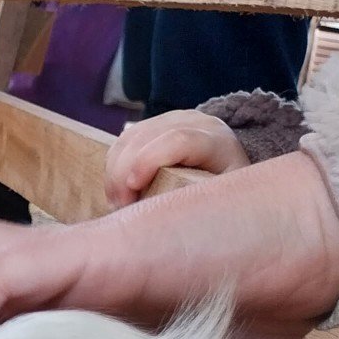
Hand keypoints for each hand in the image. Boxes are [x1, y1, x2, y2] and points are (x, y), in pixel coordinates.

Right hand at [104, 109, 248, 207]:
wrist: (226, 166)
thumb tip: (165, 218)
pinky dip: (113, 167)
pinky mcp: (150, 125)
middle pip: (144, 139)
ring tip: (117, 202)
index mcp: (216, 141)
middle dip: (123, 174)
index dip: (148, 162)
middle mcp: (192, 122)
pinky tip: (118, 190)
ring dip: (114, 173)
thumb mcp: (223, 199)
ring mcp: (169, 120)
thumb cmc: (224, 191)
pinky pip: (121, 142)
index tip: (132, 190)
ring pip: (127, 140)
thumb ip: (199, 203)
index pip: (178, 141)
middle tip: (120, 208)